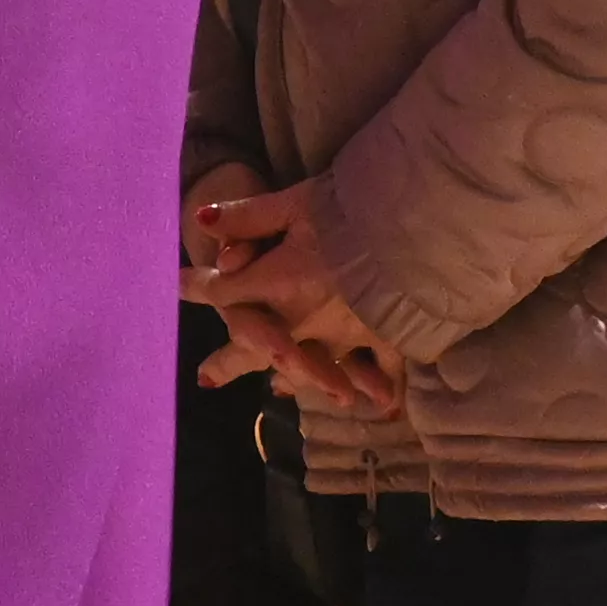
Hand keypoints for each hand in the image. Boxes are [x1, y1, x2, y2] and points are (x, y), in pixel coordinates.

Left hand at [182, 172, 402, 415]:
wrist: (426, 231)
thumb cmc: (354, 210)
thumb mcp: (297, 203)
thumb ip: (250, 216)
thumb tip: (204, 222)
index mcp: (278, 283)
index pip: (225, 290)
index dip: (199, 287)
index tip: (180, 285)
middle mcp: (304, 319)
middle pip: (256, 345)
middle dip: (229, 360)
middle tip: (205, 378)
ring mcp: (345, 335)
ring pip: (310, 366)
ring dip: (293, 378)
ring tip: (279, 389)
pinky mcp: (385, 339)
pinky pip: (374, 370)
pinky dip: (373, 385)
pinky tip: (376, 402)